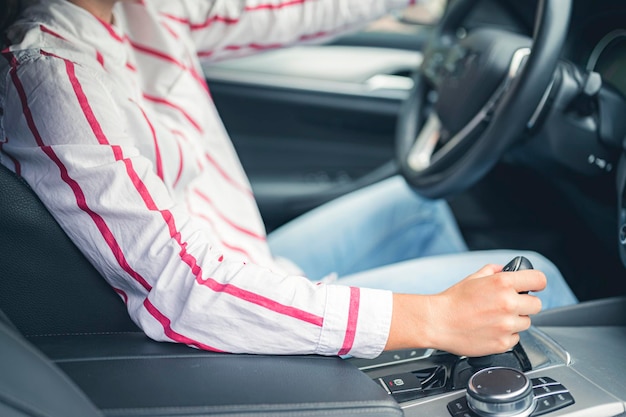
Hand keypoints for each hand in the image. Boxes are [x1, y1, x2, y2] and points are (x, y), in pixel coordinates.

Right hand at [385, 264, 545, 356]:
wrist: (437, 322)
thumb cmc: (452, 301)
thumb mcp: (473, 278)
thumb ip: (492, 271)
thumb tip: (503, 269)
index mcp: (502, 283)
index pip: (539, 280)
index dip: (536, 283)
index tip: (533, 287)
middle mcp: (508, 304)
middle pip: (536, 304)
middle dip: (524, 304)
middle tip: (508, 305)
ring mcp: (507, 325)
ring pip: (526, 322)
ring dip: (515, 320)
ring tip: (494, 319)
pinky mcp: (503, 342)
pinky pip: (515, 338)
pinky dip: (506, 335)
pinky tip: (490, 329)